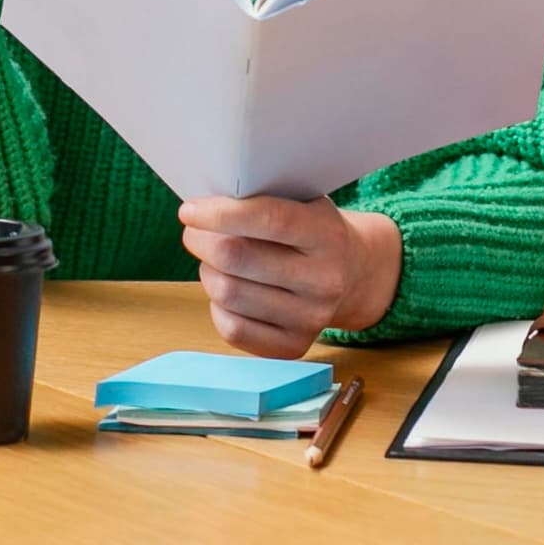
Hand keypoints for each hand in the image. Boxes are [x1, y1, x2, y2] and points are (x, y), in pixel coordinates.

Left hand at [175, 195, 400, 353]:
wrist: (354, 274)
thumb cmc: (311, 228)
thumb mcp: (301, 201)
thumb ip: (261, 198)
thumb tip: (202, 206)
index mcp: (327, 233)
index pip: (269, 219)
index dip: (220, 214)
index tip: (188, 210)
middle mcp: (324, 279)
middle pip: (237, 258)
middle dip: (201, 241)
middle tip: (194, 232)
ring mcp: (312, 317)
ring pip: (229, 294)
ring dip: (208, 272)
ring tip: (214, 261)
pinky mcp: (295, 346)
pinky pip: (234, 329)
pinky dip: (217, 306)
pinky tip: (227, 289)